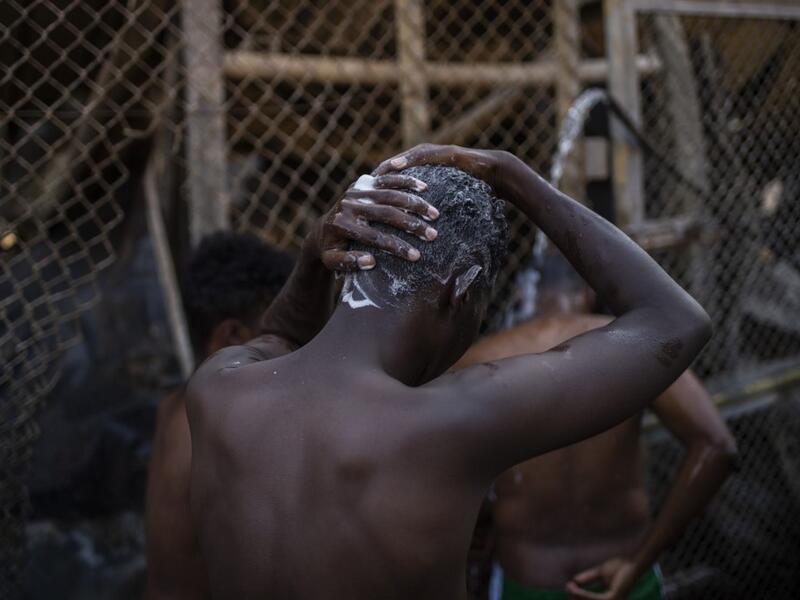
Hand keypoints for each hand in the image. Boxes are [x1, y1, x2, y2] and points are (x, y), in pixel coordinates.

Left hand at [316, 173, 439, 270]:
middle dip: (412, 225)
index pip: (375, 237)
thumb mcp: (332, 261)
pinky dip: (406, 181)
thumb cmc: (331, 250)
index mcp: (342, 225)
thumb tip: (371, 261)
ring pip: (390, 195)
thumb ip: (348, 262)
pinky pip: (387, 179)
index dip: (397, 247)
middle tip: (433, 235)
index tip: (416, 256)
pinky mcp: (363, 182)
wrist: (322, 229)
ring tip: (435, 214)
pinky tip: (425, 187)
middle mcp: (349, 204)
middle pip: (386, 214)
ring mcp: (356, 190)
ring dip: (415, 204)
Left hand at [372, 143, 522, 197]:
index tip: (362, 196)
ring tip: (372, 176)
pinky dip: (408, 161)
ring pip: (405, 159)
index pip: (396, 176)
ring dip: (388, 166)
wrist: (496, 175)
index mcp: (425, 171)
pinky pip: (423, 156)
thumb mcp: (448, 204)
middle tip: (360, 186)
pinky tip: (394, 166)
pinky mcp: (446, 152)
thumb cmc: (473, 192)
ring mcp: (436, 154)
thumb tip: (420, 236)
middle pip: (395, 166)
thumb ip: (432, 212)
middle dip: (378, 175)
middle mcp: (427, 159)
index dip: (379, 185)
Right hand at [566, 557, 639, 599]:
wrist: (632, 562)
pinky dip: (583, 594)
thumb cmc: (621, 566)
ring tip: (569, 587)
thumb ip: (588, 578)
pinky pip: (594, 598)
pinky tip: (575, 587)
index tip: (569, 587)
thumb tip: (574, 581)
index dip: (578, 597)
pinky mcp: (613, 598)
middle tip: (568, 587)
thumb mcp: (600, 572)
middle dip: (576, 598)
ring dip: (577, 596)